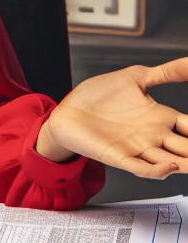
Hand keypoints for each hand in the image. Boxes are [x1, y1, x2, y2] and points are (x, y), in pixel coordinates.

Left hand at [37, 58, 187, 178]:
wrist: (67, 111)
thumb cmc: (97, 97)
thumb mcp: (134, 77)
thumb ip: (165, 72)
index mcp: (160, 118)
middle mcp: (154, 136)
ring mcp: (138, 148)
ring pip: (172, 162)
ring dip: (187, 164)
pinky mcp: (118, 156)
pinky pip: (142, 168)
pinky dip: (157, 170)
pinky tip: (170, 166)